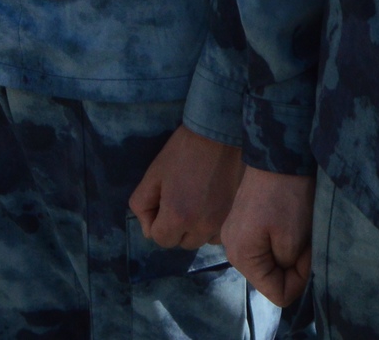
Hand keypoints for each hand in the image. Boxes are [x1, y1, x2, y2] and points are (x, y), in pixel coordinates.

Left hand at [130, 126, 244, 251]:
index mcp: (179, 217)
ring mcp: (222, 223)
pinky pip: (218, 233)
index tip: (161, 200)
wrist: (218, 135)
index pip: (160, 239)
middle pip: (181, 242)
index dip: (155, 221)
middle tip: (177, 199)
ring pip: (201, 240)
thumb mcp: (153, 175)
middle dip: (174, 227)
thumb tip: (147, 230)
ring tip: (194, 201)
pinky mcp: (235, 216)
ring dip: (194, 228)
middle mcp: (203, 227)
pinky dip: (211, 225)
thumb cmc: (182, 151)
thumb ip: (142, 205)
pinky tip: (209, 203)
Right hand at [221, 167, 314, 308]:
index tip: (307, 254)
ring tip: (296, 232)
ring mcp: (234, 235)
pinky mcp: (241, 223)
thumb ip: (287, 269)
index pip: (278, 294)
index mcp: (241, 256)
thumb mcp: (292, 241)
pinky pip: (263, 247)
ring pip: (268, 263)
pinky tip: (286, 224)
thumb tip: (283, 273)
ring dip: (287, 254)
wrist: (277, 156)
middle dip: (293, 268)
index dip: (300, 281)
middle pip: (270, 279)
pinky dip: (279, 242)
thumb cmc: (287, 198)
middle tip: (304, 242)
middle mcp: (231, 249)